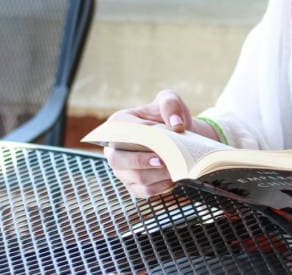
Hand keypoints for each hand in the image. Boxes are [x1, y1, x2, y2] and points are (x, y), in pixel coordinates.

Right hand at [103, 89, 217, 197]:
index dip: (139, 137)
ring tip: (175, 168)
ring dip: (157, 175)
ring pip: (135, 177)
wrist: (178, 136)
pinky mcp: (133, 184)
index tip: (159, 139)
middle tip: (163, 160)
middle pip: (118, 160)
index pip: (122, 132)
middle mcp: (113, 148)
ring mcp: (122, 169)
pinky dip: (160, 186)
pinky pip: (143, 191)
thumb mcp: (170, 101)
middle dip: (142, 161)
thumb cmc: (168, 117)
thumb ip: (171, 104)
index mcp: (118, 124)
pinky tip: (172, 177)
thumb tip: (175, 124)